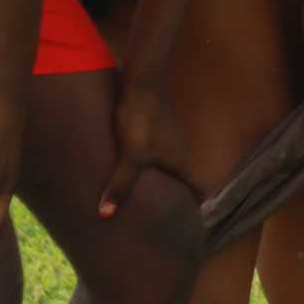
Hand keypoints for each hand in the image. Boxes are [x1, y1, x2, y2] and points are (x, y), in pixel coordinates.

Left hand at [100, 79, 195, 216]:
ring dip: (166, 179)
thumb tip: (105, 215)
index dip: (196, 206)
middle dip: (179, 197)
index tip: (189, 222)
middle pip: (186, 178)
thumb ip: (120, 185)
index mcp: (182, 162)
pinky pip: (161, 152)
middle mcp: (182, 150)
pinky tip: (135, 168)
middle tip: (166, 215)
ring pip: (173, 164)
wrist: (141, 82)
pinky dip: (154, 164)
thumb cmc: (141, 120)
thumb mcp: (130, 156)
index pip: (199, 189)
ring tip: (149, 195)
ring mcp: (172, 136)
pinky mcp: (159, 126)